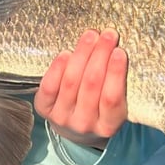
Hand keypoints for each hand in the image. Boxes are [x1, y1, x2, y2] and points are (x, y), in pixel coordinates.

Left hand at [34, 29, 128, 149]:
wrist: (74, 130)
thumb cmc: (100, 110)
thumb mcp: (115, 106)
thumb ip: (118, 84)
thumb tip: (118, 48)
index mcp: (108, 126)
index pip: (111, 99)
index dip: (116, 73)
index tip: (119, 51)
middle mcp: (84, 124)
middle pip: (91, 84)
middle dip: (100, 55)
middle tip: (108, 34)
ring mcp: (62, 117)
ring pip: (71, 81)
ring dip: (82, 54)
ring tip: (90, 36)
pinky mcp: (44, 109)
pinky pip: (50, 86)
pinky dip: (58, 67)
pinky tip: (67, 53)